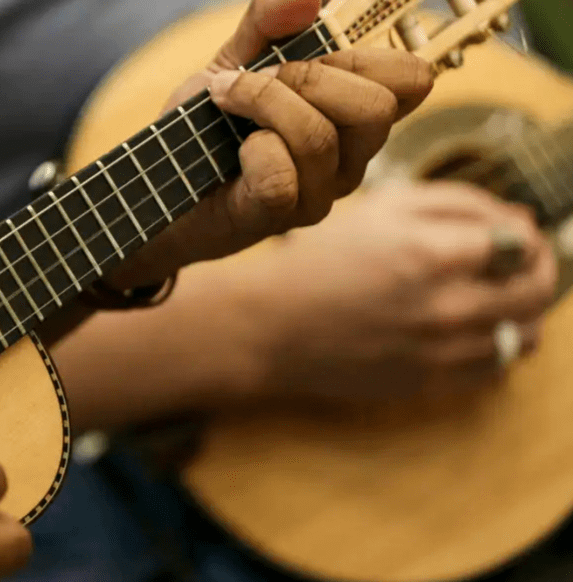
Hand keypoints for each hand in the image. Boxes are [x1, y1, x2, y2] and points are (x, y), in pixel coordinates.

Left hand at [104, 0, 433, 289]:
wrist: (156, 184)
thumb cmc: (205, 127)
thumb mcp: (234, 61)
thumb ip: (269, 24)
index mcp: (353, 117)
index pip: (412, 81)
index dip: (370, 55)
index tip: (312, 53)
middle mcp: (350, 159)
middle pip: (375, 107)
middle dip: (308, 77)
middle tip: (256, 79)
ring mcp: (318, 194)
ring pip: (318, 137)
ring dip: (262, 104)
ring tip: (226, 101)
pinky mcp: (278, 218)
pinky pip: (280, 175)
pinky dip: (250, 150)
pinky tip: (234, 153)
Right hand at [235, 182, 555, 400]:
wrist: (273, 326)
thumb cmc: (321, 259)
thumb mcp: (382, 207)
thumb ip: (457, 202)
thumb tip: (519, 217)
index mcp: (434, 253)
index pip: (524, 243)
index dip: (526, 234)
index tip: (513, 233)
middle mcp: (446, 307)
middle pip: (536, 290)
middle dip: (538, 269)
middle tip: (518, 263)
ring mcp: (441, 352)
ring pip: (525, 334)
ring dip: (523, 311)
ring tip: (497, 297)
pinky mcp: (431, 384)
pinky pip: (496, 368)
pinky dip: (499, 346)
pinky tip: (473, 329)